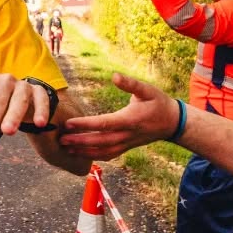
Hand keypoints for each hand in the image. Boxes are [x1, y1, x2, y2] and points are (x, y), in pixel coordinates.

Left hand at [60, 72, 177, 156]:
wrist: (172, 123)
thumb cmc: (159, 103)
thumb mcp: (148, 90)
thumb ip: (131, 84)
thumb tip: (114, 76)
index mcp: (129, 120)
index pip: (103, 124)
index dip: (85, 125)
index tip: (68, 123)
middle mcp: (126, 135)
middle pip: (99, 141)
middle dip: (79, 141)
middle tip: (60, 139)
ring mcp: (126, 143)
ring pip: (102, 151)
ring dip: (83, 151)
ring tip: (65, 148)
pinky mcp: (126, 147)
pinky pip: (109, 155)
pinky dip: (94, 156)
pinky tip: (81, 154)